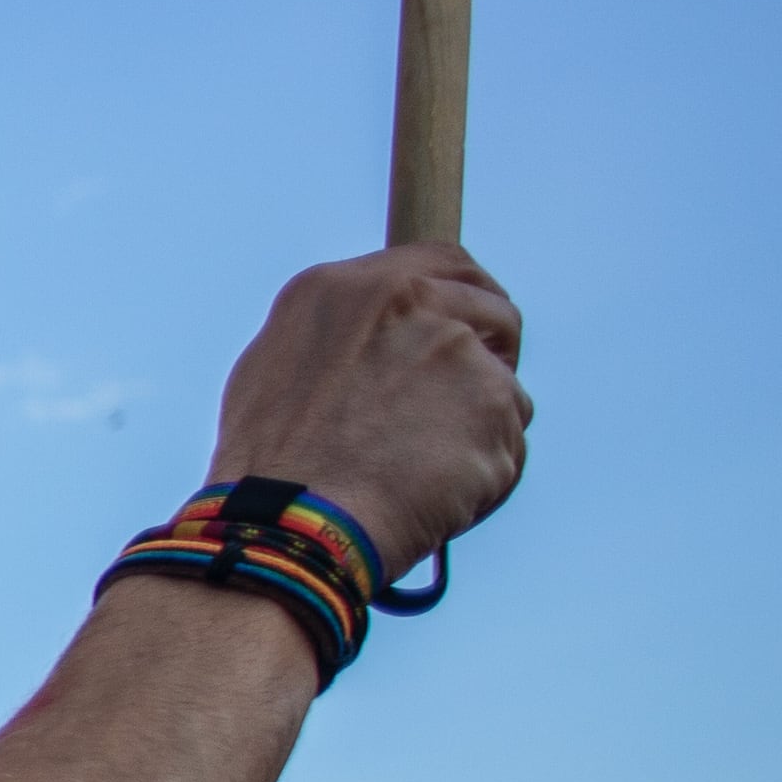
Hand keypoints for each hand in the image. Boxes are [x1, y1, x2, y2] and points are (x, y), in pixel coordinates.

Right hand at [204, 247, 528, 573]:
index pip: (443, 261)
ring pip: (502, 386)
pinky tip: (434, 494)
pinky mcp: (493, 398)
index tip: (473, 326)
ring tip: (418, 473)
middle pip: (493, 311)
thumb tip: (379, 341)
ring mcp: (455, 346)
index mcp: (346, 287)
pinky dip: (483, 473)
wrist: (290, 520)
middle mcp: (407, 299)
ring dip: (477, 428)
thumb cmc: (272, 462)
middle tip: (461, 407)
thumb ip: (343, 338)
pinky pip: (510, 440)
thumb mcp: (279, 367)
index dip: (468, 295)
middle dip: (490, 356)